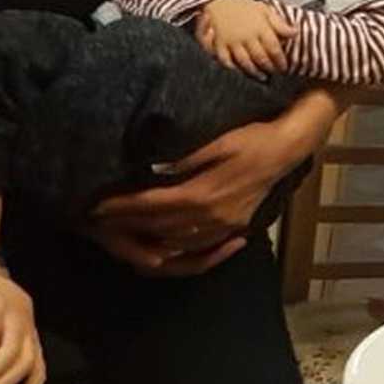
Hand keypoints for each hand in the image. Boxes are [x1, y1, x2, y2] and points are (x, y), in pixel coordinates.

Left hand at [90, 97, 334, 275]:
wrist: (286, 150)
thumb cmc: (249, 137)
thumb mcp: (215, 140)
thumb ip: (182, 158)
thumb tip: (151, 168)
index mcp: (200, 194)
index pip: (150, 205)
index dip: (122, 207)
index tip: (97, 205)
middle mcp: (209, 217)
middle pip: (158, 227)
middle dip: (127, 224)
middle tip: (100, 219)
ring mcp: (223, 226)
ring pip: (176, 241)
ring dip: (147, 237)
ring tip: (124, 228)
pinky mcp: (234, 227)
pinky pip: (198, 245)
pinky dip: (174, 245)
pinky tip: (161, 237)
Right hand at [200, 0, 296, 76]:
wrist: (220, 2)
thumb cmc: (244, 7)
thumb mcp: (264, 10)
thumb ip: (279, 24)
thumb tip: (295, 33)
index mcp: (259, 27)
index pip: (273, 48)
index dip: (280, 60)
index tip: (284, 67)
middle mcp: (246, 36)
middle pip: (260, 57)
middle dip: (269, 68)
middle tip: (275, 73)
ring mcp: (232, 41)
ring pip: (245, 62)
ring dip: (255, 72)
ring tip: (262, 77)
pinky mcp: (220, 44)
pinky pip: (226, 60)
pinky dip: (233, 68)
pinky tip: (241, 72)